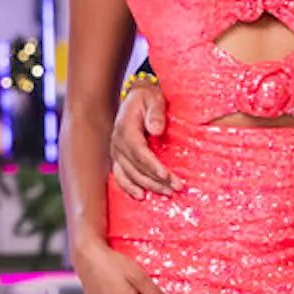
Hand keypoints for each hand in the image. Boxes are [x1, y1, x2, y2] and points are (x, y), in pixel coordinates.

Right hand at [110, 83, 176, 198]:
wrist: (135, 97)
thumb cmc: (147, 98)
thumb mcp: (154, 98)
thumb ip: (156, 113)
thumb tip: (156, 130)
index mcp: (125, 129)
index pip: (138, 152)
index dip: (152, 166)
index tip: (167, 176)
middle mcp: (117, 143)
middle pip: (136, 168)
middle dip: (157, 180)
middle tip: (177, 188)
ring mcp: (116, 152)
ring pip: (130, 175)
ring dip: (149, 186)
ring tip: (167, 193)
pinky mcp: (118, 158)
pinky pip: (120, 176)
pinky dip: (129, 188)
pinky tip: (141, 196)